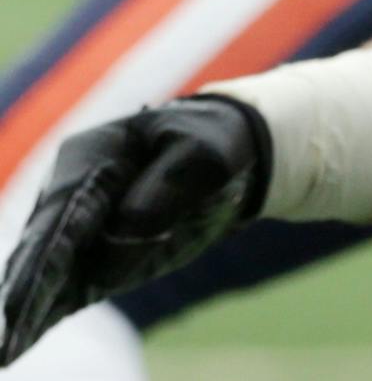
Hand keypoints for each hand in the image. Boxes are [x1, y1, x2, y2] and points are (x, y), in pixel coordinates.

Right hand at [0, 97, 268, 365]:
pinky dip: (44, 315)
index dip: (41, 260)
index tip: (20, 299)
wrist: (226, 151)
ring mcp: (79, 229)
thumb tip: (123, 231)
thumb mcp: (203, 152)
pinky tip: (20, 345)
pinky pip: (64, 289)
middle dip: (22, 293)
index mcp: (92, 158)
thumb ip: (166, 187)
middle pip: (41, 249)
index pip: (62, 213)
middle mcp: (71, 195)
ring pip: (45, 274)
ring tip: (7, 352)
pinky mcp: (95, 259)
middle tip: (4, 342)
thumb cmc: (212, 142)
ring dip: (26, 312)